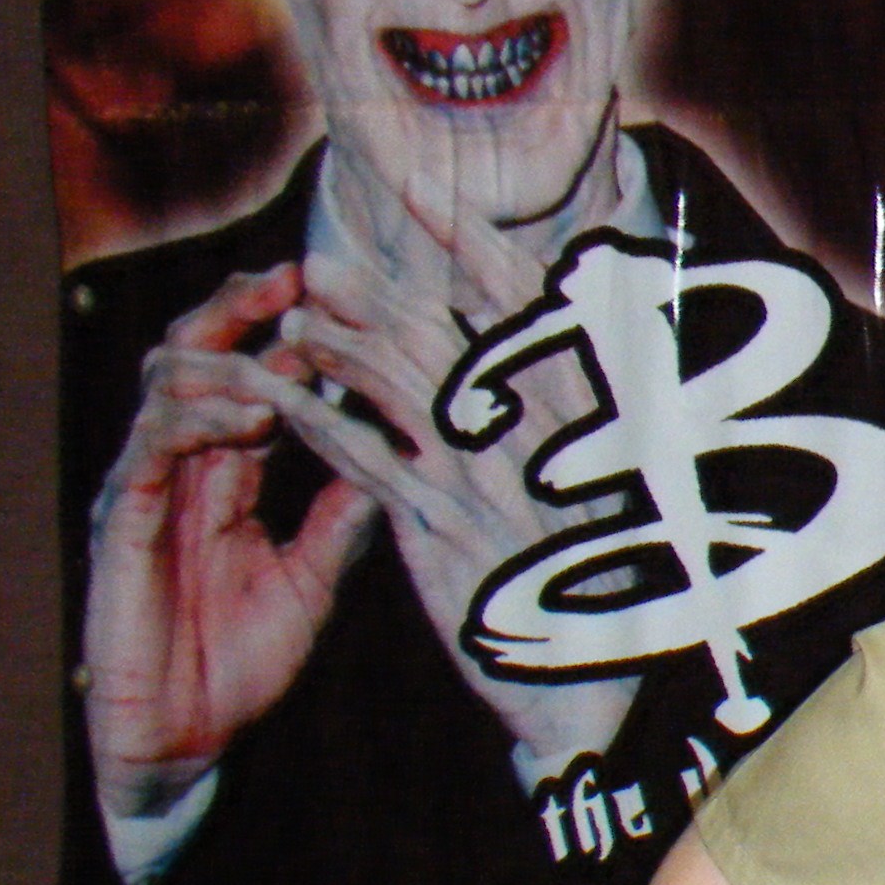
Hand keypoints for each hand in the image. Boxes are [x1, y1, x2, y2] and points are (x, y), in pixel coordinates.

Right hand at [82, 264, 381, 816]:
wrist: (188, 739)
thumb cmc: (242, 662)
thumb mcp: (314, 579)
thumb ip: (342, 517)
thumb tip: (397, 457)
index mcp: (228, 477)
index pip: (258, 382)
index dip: (298, 338)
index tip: (352, 300)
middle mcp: (183, 471)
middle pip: (200, 359)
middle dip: (242, 311)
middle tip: (296, 277)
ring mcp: (147, 491)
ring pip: (166, 387)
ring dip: (223, 358)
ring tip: (277, 345)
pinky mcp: (124, 524)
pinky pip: (149, 451)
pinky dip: (192, 420)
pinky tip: (238, 411)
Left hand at [273, 201, 636, 772]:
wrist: (591, 685)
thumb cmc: (602, 578)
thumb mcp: (603, 482)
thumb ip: (564, 409)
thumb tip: (531, 340)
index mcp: (587, 409)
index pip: (525, 302)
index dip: (469, 243)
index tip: (424, 198)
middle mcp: (539, 433)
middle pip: (445, 332)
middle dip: (373, 292)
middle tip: (317, 267)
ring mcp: (486, 478)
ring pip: (396, 384)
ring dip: (336, 344)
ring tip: (291, 324)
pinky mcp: (438, 529)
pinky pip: (362, 457)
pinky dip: (316, 421)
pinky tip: (280, 398)